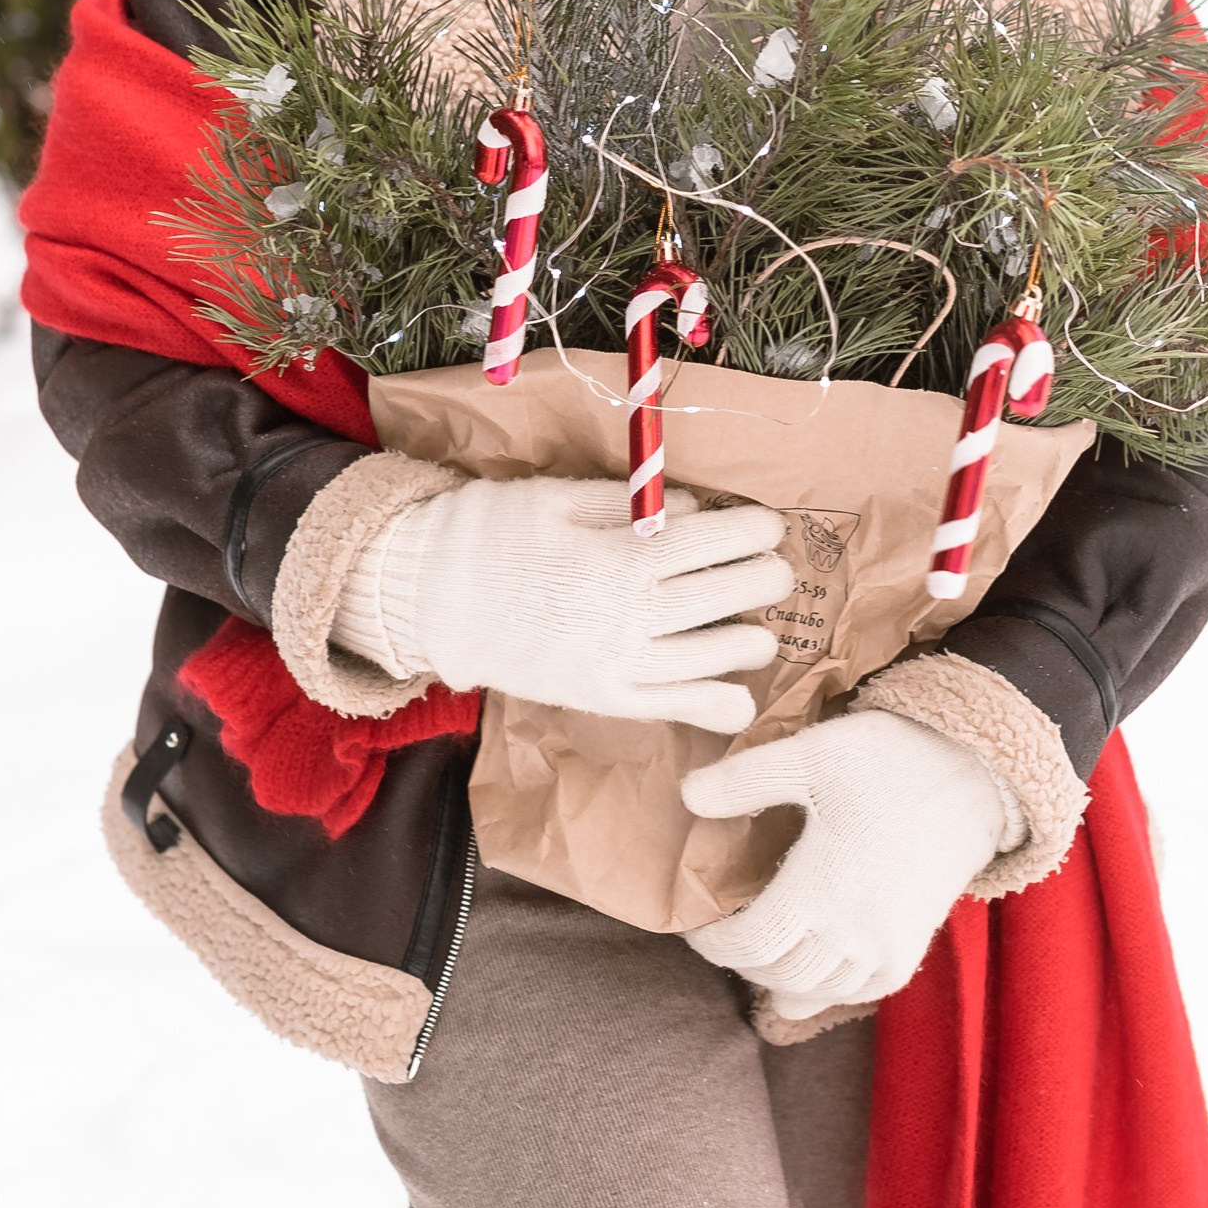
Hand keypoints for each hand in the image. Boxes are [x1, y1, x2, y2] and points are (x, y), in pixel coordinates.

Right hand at [344, 478, 791, 732]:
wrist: (433, 599)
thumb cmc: (492, 534)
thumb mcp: (558, 498)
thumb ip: (629, 505)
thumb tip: (693, 510)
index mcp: (619, 559)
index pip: (711, 544)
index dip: (752, 532)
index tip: (771, 526)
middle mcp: (628, 617)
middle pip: (724, 597)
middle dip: (762, 580)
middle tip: (775, 570)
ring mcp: (617, 666)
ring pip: (711, 657)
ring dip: (749, 642)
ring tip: (760, 630)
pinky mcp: (602, 700)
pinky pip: (673, 709)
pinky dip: (714, 706)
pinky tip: (737, 698)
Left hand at [679, 708, 1020, 1021]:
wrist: (974, 772)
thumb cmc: (889, 759)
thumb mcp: (811, 754)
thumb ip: (746, 779)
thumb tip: (687, 796)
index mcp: (818, 889)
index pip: (748, 945)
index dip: (713, 943)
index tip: (697, 923)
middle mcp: (851, 933)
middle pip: (777, 974)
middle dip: (742, 960)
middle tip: (726, 931)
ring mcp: (885, 946)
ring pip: (817, 992)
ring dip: (780, 978)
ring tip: (763, 948)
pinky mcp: (911, 947)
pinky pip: (859, 993)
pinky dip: (826, 990)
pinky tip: (812, 969)